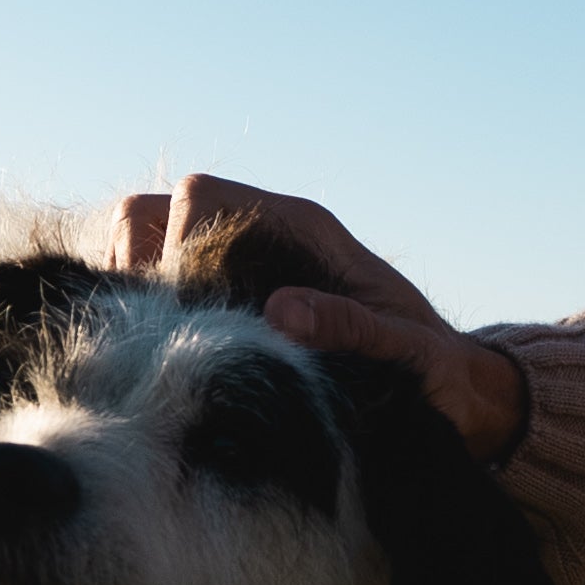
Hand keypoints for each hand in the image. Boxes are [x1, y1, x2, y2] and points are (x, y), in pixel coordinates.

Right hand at [116, 174, 529, 464]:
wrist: (450, 389)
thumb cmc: (433, 368)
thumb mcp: (406, 351)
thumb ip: (350, 328)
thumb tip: (280, 313)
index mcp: (301, 228)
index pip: (199, 195)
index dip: (180, 247)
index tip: (193, 311)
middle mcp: (260, 236)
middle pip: (153, 212)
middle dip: (141, 263)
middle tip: (162, 330)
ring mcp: (237, 267)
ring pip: (144, 244)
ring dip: (134, 288)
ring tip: (156, 347)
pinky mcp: (227, 303)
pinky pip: (157, 287)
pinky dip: (144, 313)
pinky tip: (163, 359)